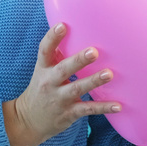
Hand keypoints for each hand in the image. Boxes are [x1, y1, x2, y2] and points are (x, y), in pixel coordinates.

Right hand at [4, 22, 120, 145]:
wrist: (28, 120)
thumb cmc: (42, 88)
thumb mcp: (43, 70)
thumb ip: (57, 55)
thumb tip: (76, 30)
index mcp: (43, 68)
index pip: (44, 50)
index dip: (52, 37)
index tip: (62, 25)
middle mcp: (49, 82)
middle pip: (63, 69)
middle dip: (78, 60)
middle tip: (94, 51)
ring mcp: (59, 98)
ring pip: (77, 89)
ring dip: (93, 81)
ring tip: (109, 74)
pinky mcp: (69, 113)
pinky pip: (88, 109)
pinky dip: (103, 108)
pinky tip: (118, 106)